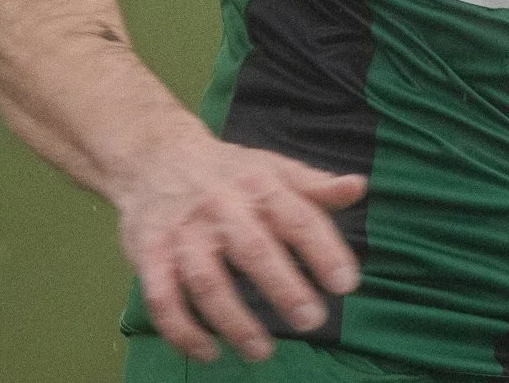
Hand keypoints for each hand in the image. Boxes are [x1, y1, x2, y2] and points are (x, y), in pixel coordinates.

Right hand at [116, 134, 367, 363]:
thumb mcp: (274, 169)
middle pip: (253, 250)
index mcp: (259, 186)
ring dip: (234, 320)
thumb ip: (316, 186)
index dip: (324, 251)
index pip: (298, 218)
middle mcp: (221, 207)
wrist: (156, 156)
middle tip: (313, 320)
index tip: (347, 284)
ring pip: (206, 280)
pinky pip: (162, 299)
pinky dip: (183, 331)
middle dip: (284, 287)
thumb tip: (359, 187)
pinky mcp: (149, 255)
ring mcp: (183, 233)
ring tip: (263, 351)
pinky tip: (209, 352)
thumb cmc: (230, 172)